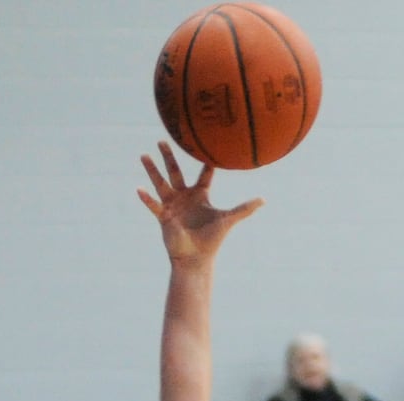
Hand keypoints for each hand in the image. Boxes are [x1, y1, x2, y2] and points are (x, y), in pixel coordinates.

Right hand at [137, 142, 263, 264]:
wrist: (197, 258)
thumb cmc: (212, 240)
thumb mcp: (228, 220)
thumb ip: (244, 209)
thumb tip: (264, 200)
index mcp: (200, 195)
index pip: (204, 174)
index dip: (206, 162)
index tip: (205, 144)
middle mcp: (184, 197)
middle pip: (175, 172)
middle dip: (169, 157)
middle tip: (163, 140)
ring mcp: (172, 206)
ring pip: (160, 183)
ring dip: (153, 171)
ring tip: (144, 155)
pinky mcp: (163, 217)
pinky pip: (153, 205)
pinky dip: (147, 198)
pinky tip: (139, 188)